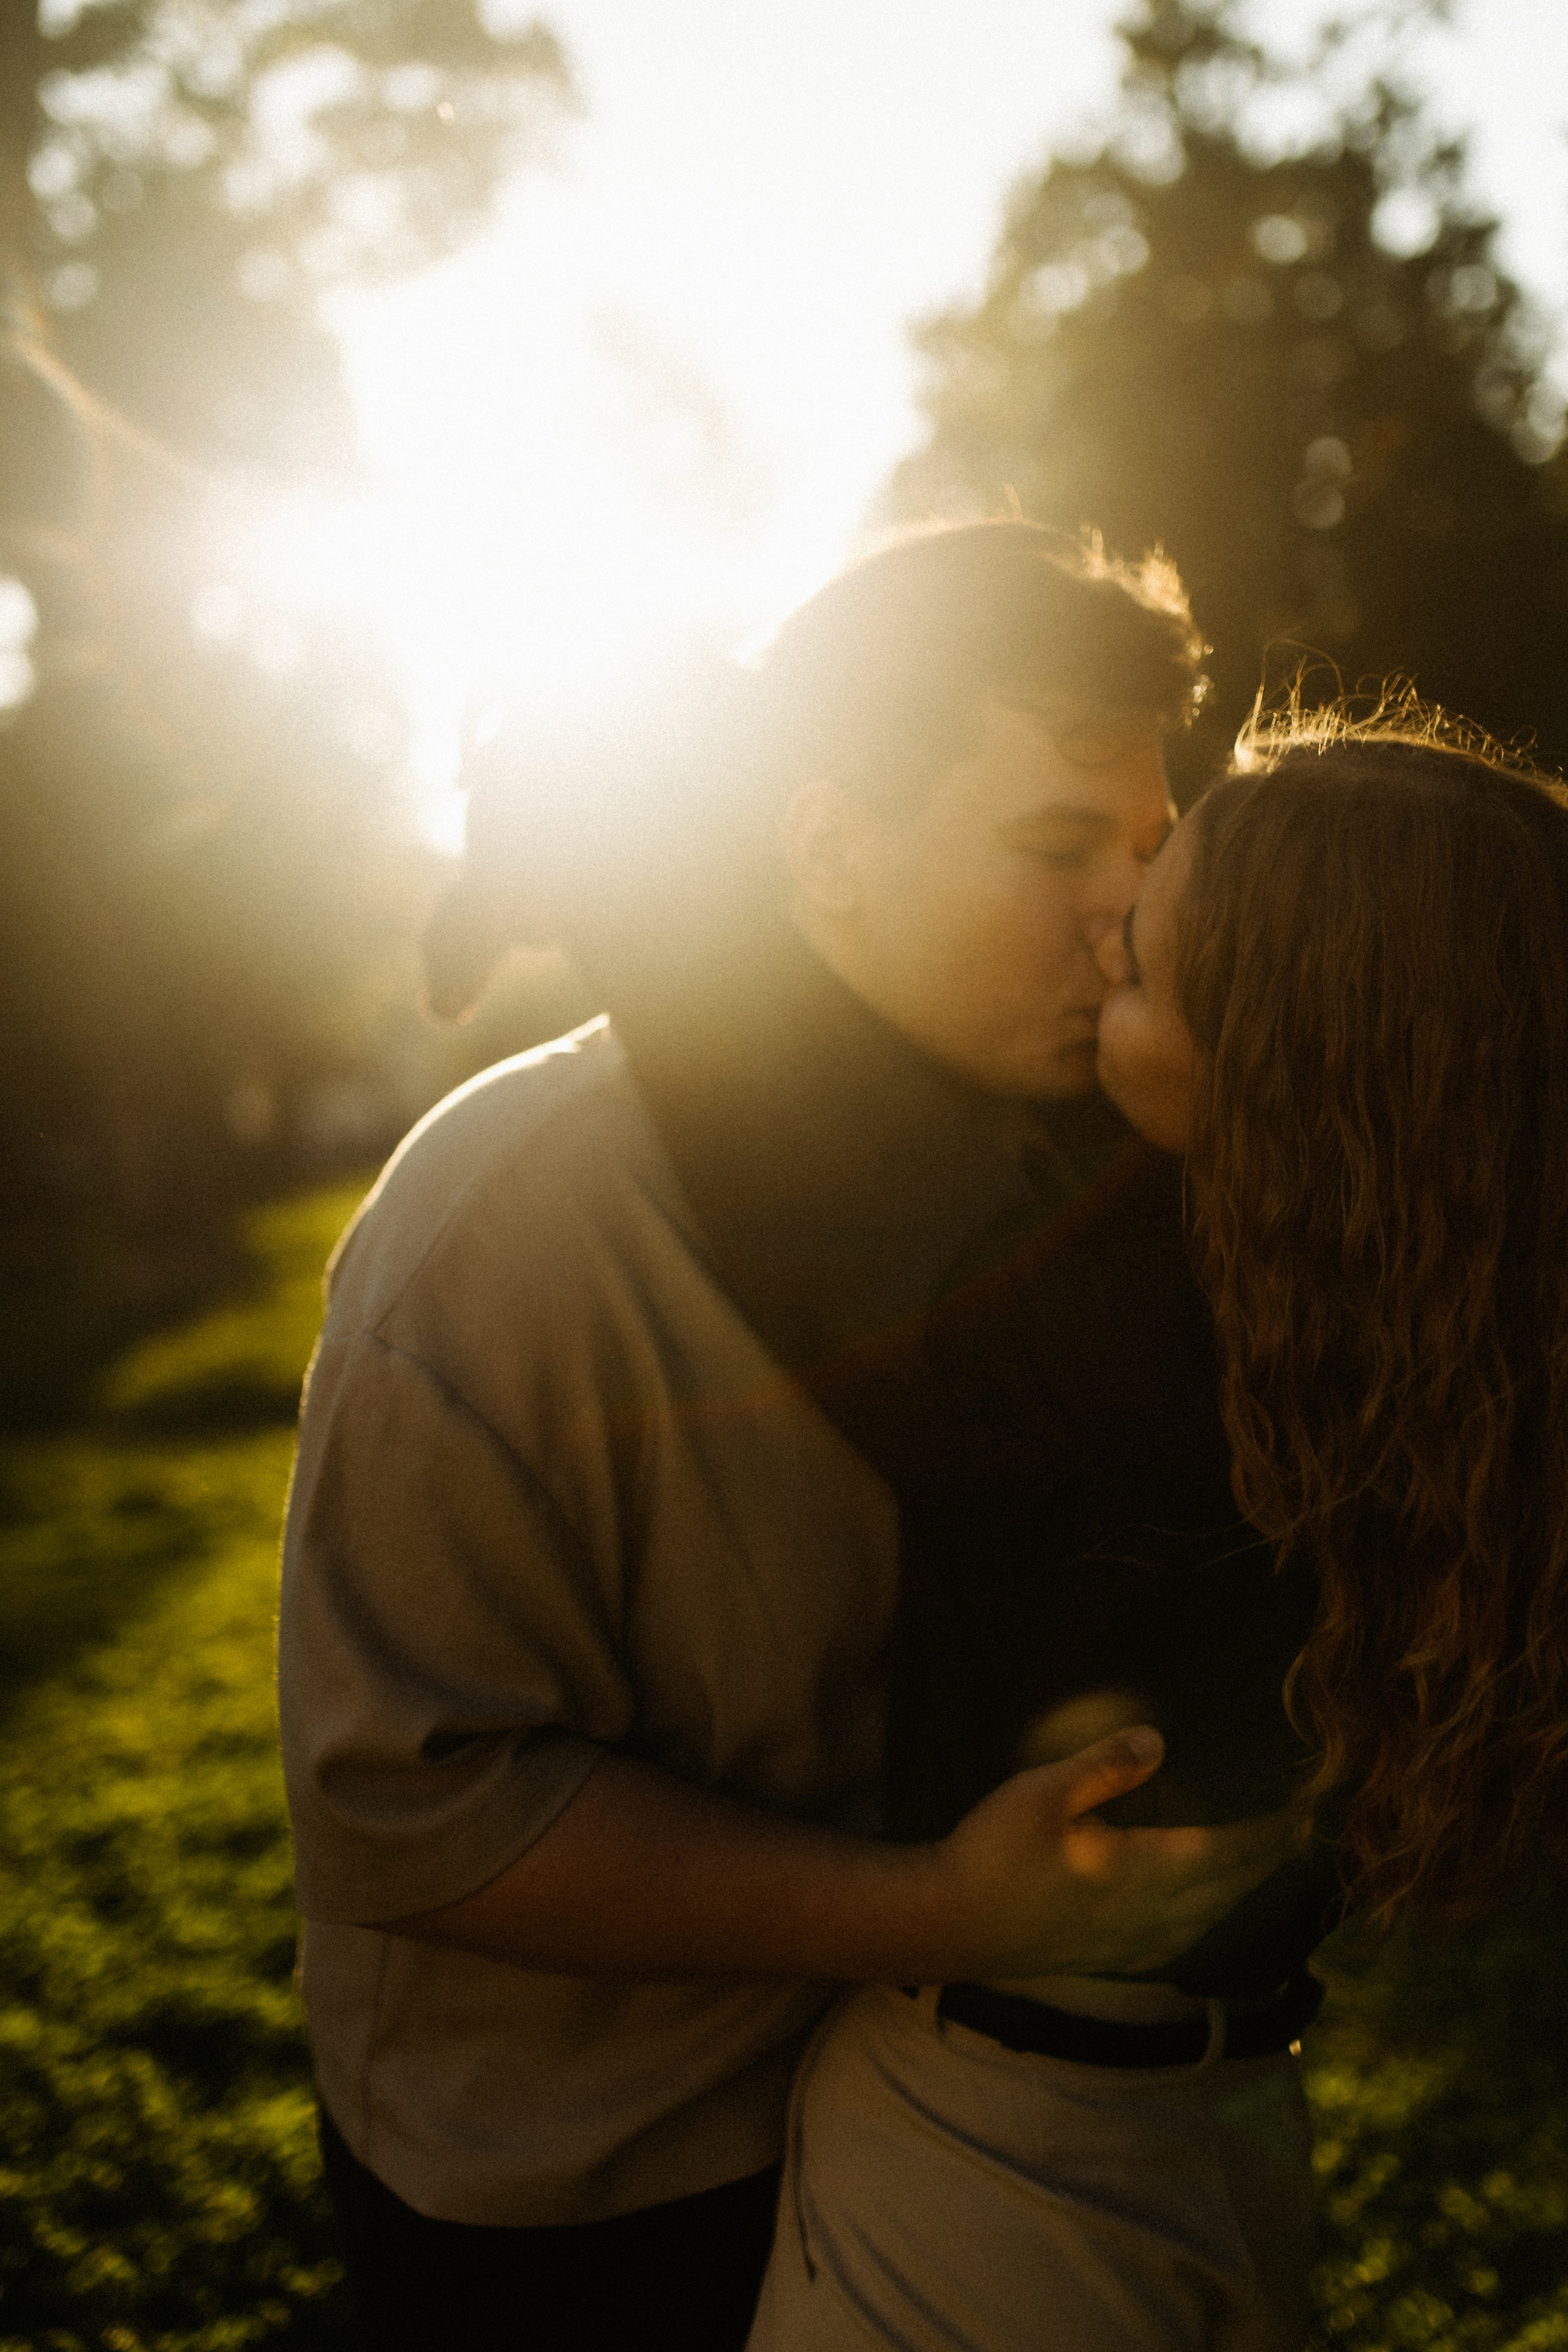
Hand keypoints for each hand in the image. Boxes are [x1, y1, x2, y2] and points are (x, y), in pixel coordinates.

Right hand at [933, 1727, 1302, 1979]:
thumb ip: (1102, 1768)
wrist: (945, 1925)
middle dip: (1268, 1866)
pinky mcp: (1106, 1955)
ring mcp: (1128, 1943)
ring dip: (1243, 1899)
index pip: (1224, 1852)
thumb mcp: (1040, 1793)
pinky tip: (1203, 1921)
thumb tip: (1159, 1740)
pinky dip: (1207, 1926)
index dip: (1268, 1834)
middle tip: (1305, 1840)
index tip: (1308, 1813)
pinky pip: (1178, 1944)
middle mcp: (1146, 1915)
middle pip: (1227, 1892)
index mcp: (1139, 1872)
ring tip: (1267, 1875)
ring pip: (1208, 1922)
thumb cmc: (990, 1854)